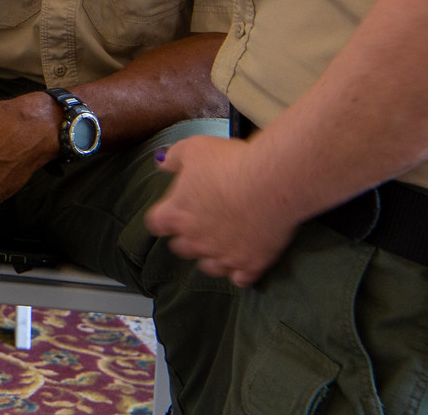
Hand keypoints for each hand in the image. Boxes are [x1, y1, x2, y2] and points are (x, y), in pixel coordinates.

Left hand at [145, 133, 297, 285]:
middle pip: (181, 248)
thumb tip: (161, 163)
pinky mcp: (250, 264)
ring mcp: (223, 256)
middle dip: (187, 238)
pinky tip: (245, 264)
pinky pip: (240, 279)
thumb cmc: (229, 163)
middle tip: (200, 224)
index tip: (172, 211)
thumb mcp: (194, 149)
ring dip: (212, 257)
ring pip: (209, 267)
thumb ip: (173, 158)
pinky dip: (241, 272)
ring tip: (222, 245)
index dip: (164, 217)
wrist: (270, 184)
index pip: (157, 223)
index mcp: (177, 213)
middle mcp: (195, 240)